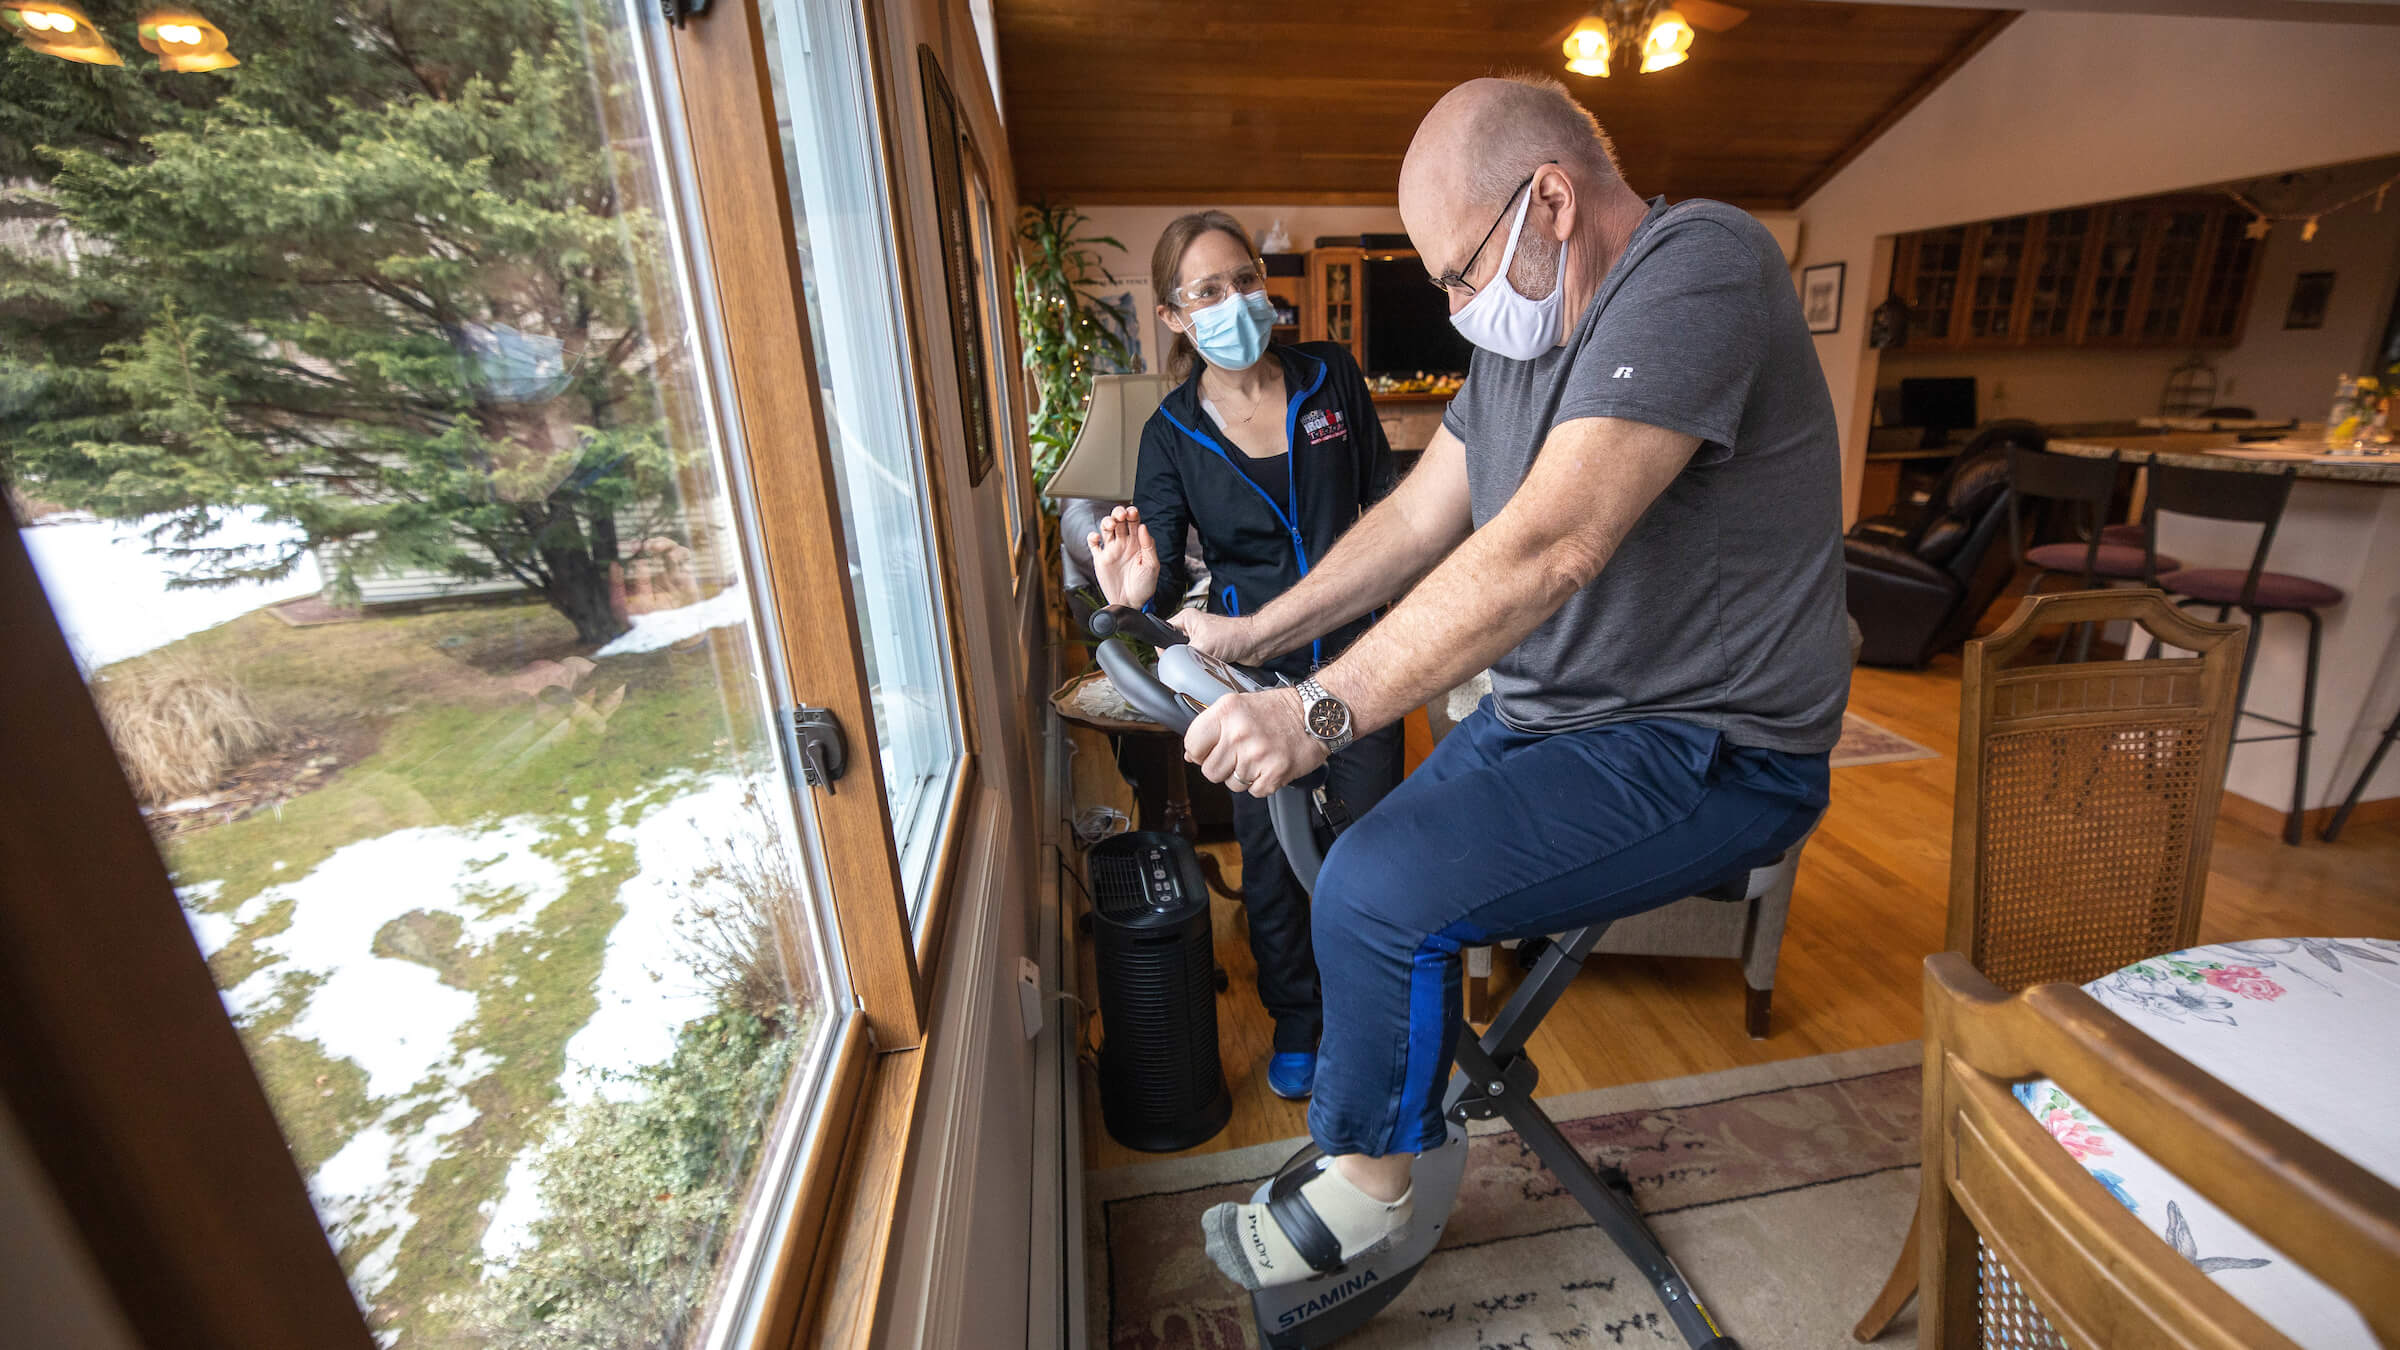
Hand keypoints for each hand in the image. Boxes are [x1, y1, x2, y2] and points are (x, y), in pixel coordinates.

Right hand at [1087, 505, 1158, 609]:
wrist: (1132, 603)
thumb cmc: (1145, 586)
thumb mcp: (1152, 565)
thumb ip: (1148, 545)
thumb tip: (1143, 526)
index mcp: (1137, 543)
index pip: (1134, 522)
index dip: (1132, 513)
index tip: (1132, 512)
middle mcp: (1124, 544)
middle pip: (1119, 521)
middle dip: (1118, 513)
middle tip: (1120, 515)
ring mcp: (1111, 550)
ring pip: (1106, 528)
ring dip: (1106, 521)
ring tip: (1110, 524)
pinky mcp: (1100, 559)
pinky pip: (1093, 544)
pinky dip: (1092, 537)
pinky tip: (1097, 538)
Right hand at [1167, 608, 1267, 664]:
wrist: (1255, 644)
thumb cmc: (1236, 634)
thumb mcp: (1202, 644)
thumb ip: (1184, 655)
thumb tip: (1174, 666)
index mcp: (1186, 619)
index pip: (1164, 633)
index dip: (1164, 648)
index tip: (1169, 658)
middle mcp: (1192, 629)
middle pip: (1174, 649)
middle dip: (1179, 658)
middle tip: (1189, 661)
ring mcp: (1201, 641)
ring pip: (1186, 658)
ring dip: (1192, 664)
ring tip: (1202, 663)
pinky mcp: (1209, 653)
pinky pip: (1197, 664)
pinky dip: (1201, 668)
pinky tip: (1207, 667)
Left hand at [1184, 687, 1324, 797]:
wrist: (1317, 714)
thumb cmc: (1278, 710)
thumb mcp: (1239, 706)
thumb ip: (1212, 727)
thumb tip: (1191, 755)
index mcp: (1226, 712)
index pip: (1192, 745)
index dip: (1200, 752)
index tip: (1210, 750)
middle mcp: (1239, 733)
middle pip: (1210, 771)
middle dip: (1222, 767)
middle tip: (1239, 755)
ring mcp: (1257, 754)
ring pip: (1231, 785)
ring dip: (1243, 776)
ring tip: (1258, 758)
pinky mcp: (1274, 773)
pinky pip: (1254, 791)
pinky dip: (1262, 783)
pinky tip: (1270, 765)